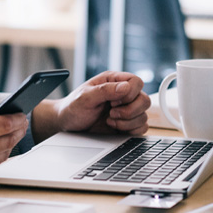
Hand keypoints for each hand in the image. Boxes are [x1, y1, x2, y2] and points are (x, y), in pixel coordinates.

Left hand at [32, 71, 149, 141]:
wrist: (67, 124)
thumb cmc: (73, 107)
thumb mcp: (85, 97)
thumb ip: (105, 90)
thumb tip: (126, 87)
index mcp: (113, 81)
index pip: (136, 82)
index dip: (130, 93)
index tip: (113, 102)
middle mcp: (123, 94)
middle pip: (145, 100)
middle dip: (129, 111)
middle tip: (111, 113)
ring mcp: (126, 110)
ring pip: (144, 115)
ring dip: (128, 122)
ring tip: (110, 121)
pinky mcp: (127, 124)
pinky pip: (142, 127)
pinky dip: (132, 130)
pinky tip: (116, 128)